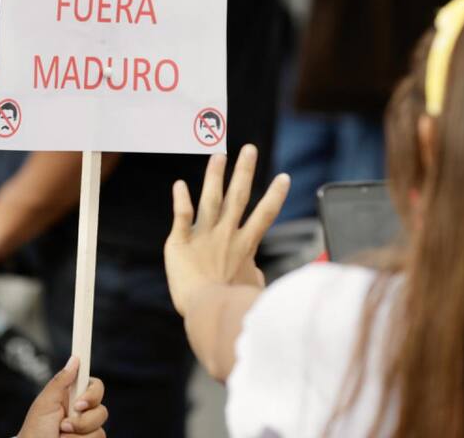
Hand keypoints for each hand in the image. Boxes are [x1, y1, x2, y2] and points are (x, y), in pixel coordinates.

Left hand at [18, 357, 107, 437]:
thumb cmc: (34, 431)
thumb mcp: (45, 404)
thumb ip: (61, 381)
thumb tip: (75, 359)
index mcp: (72, 398)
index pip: (95, 387)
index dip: (93, 394)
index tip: (79, 404)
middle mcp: (82, 414)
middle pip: (101, 410)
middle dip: (83, 421)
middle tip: (63, 424)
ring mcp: (87, 431)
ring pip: (99, 430)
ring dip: (77, 435)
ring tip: (60, 436)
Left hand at [164, 146, 289, 317]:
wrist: (208, 314)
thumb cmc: (233, 307)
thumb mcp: (252, 291)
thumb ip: (253, 276)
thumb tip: (255, 273)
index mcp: (245, 246)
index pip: (265, 215)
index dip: (275, 195)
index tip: (283, 177)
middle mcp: (226, 236)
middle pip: (238, 197)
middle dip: (244, 171)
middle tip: (249, 149)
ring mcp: (203, 237)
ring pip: (211, 199)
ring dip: (214, 176)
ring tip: (218, 155)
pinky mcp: (179, 243)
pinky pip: (181, 216)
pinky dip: (181, 200)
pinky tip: (179, 184)